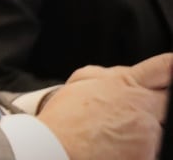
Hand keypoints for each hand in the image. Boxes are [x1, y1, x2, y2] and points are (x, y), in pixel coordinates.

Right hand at [37, 52, 171, 159]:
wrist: (56, 148)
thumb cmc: (63, 119)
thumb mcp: (80, 82)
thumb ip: (110, 74)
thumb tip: (127, 73)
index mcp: (126, 83)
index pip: (164, 68)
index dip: (172, 66)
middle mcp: (143, 107)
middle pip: (167, 102)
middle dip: (157, 105)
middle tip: (133, 111)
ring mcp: (149, 133)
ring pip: (159, 130)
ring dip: (143, 132)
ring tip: (114, 135)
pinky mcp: (148, 156)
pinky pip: (152, 150)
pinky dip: (137, 150)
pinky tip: (116, 148)